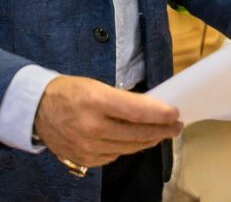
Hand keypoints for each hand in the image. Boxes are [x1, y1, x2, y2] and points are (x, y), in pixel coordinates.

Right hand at [34, 76, 181, 167]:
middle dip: (162, 130)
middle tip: (176, 126)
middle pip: (137, 133)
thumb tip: (152, 108)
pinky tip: (137, 141)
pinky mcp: (85, 159)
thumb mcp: (98, 86)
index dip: (160, 114)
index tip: (176, 113)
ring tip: (162, 134)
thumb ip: (124, 100)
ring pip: (129, 147)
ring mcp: (88, 147)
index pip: (137, 111)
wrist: (38, 109)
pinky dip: (129, 148)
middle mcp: (93, 127)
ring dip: (149, 140)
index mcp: (97, 102)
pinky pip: (115, 155)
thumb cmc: (72, 91)